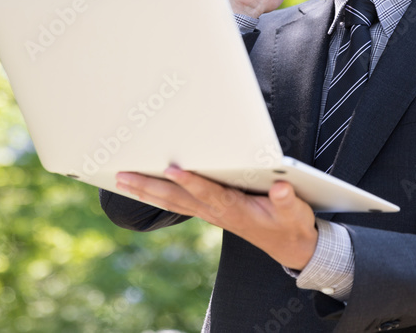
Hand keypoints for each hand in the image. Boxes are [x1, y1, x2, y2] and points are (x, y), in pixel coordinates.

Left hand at [116, 167, 317, 269]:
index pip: (209, 193)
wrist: (289, 246)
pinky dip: (156, 194)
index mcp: (235, 209)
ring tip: (121, 179)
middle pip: (177, 199)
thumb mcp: (295, 212)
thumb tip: (280, 187)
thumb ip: (286, 200)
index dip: (191, 182)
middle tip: (123, 175)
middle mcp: (216, 211)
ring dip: (145, 190)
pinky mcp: (209, 211)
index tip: (173, 169)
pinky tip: (142, 188)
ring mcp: (210, 212)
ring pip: (171, 201)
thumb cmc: (290, 223)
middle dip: (149, 186)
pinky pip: (176, 203)